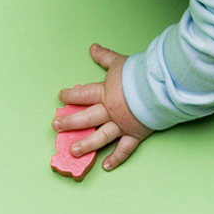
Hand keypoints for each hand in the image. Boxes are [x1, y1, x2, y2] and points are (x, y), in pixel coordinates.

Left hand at [54, 43, 152, 170]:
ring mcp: (122, 125)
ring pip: (101, 137)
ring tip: (73, 150)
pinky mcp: (135, 134)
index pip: (84, 94)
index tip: (61, 97)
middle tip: (56, 125)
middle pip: (87, 117)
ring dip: (86, 144)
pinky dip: (116, 158)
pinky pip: (124, 149)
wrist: (158, 87)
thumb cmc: (139, 74)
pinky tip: (106, 166)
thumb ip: (105, 57)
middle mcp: (110, 111)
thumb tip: (93, 48)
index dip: (71, 95)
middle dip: (70, 122)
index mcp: (106, 93)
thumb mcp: (119, 62)